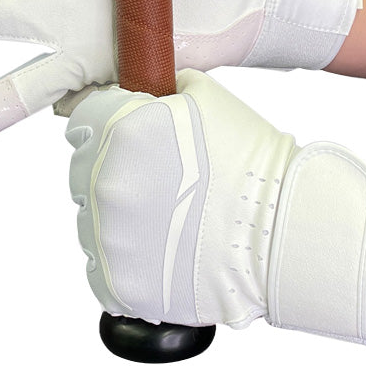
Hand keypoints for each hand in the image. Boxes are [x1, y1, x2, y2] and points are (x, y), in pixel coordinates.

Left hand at [66, 69, 365, 344]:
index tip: (127, 137)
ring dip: (119, 215)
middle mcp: (107, 182)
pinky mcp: (119, 284)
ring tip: (167, 217)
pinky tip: (161, 248)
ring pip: (91, 217)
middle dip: (114, 168)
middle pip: (83, 168)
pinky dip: (123, 259)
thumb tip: (130, 81)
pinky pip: (100, 265)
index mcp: (121, 130)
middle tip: (158, 178)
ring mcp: (110, 238)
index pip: (82, 120)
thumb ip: (159, 83)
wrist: (283, 232)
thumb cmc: (251, 160)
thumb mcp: (208, 95)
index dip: (105, 124)